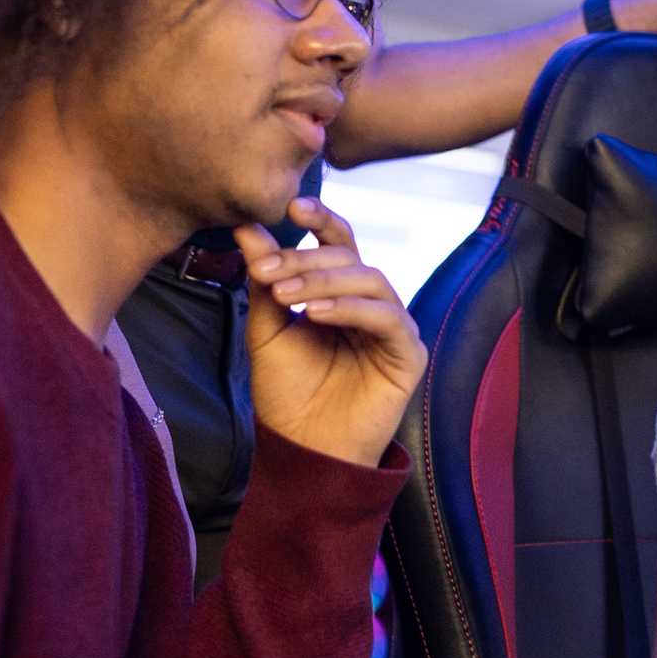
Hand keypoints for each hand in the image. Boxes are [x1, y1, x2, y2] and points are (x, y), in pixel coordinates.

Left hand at [235, 198, 425, 468]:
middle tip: (265, 270)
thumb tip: (248, 226)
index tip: (291, 205)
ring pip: (370, 280)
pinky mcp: (408, 353)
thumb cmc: (287, 394)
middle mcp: (371, 304)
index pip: (338, 242)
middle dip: (304, 259)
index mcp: (341, 293)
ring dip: (323, 281)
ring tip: (285, 295)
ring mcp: (393, 327)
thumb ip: (264, 280)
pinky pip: (386, 317)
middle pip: (349, 258)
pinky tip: (316, 315)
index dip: (320, 219)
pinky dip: (350, 308)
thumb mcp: (267, 330)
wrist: (302, 452)